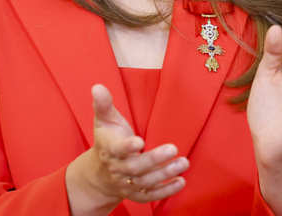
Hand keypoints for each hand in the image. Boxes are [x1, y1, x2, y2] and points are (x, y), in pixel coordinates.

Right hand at [67, 84, 187, 210]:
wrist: (99, 173)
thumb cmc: (107, 139)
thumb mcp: (104, 120)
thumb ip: (103, 104)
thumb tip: (97, 86)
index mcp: (109, 149)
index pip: (117, 149)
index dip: (128, 147)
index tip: (140, 141)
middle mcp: (117, 169)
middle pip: (135, 168)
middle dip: (154, 159)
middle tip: (174, 149)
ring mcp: (126, 183)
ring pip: (145, 182)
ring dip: (165, 174)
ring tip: (183, 162)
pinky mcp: (136, 194)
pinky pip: (150, 195)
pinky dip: (166, 191)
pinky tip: (181, 182)